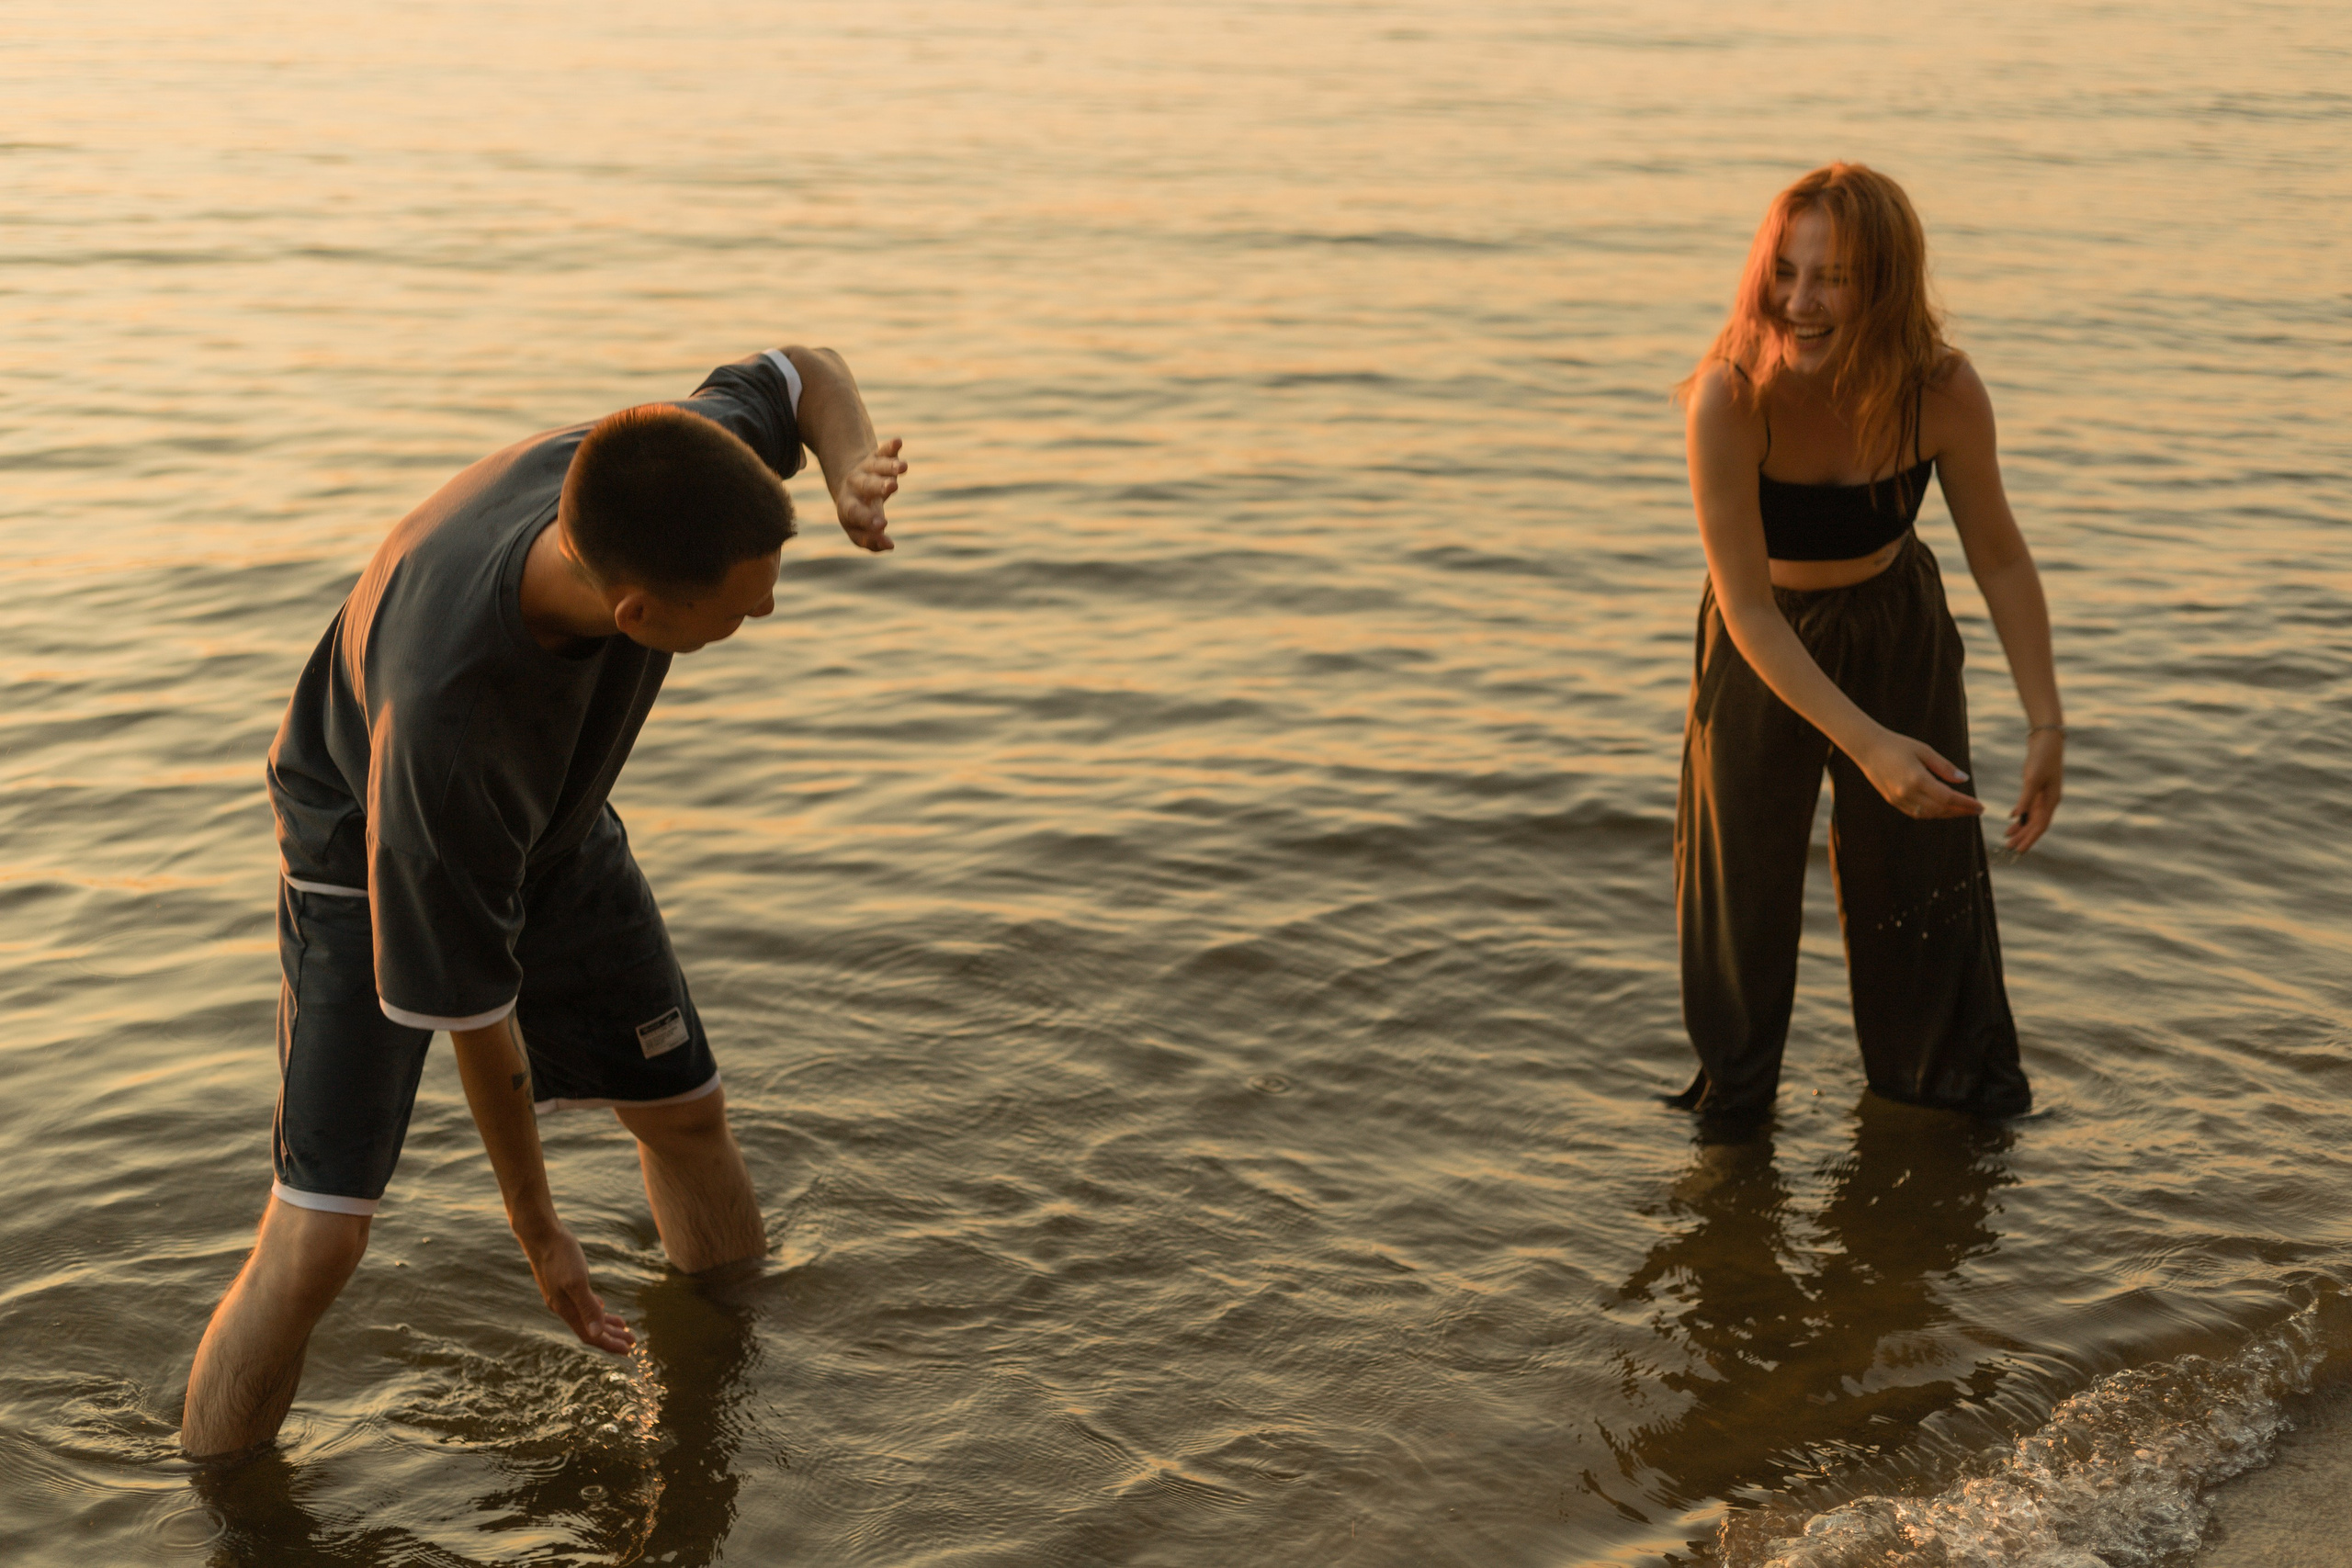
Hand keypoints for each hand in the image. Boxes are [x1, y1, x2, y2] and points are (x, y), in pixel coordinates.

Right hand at [517, 1218, 634, 1353]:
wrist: (541, 1233)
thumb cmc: (560, 1255)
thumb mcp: (577, 1281)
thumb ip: (587, 1307)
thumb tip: (596, 1335)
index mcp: (566, 1310)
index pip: (590, 1336)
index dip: (609, 1344)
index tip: (628, 1351)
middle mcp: (563, 1307)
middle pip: (590, 1330)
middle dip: (612, 1337)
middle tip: (632, 1342)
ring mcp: (562, 1296)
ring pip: (587, 1316)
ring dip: (605, 1324)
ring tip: (624, 1328)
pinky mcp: (563, 1284)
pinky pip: (582, 1303)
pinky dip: (595, 1308)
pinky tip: (601, 1306)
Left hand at [831, 436, 905, 552]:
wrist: (849, 483)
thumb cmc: (858, 512)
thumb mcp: (858, 528)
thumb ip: (871, 541)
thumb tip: (889, 546)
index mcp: (848, 505)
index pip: (855, 513)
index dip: (867, 519)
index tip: (883, 526)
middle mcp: (855, 485)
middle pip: (866, 485)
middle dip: (878, 486)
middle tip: (892, 487)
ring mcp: (866, 469)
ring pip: (877, 466)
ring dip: (890, 466)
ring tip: (904, 467)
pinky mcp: (876, 456)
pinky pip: (883, 450)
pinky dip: (891, 446)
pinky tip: (899, 441)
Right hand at [1856, 729, 1984, 819]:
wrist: (1868, 748)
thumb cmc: (1898, 745)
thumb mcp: (1924, 750)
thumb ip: (1945, 767)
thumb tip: (1964, 780)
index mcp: (1917, 779)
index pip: (1948, 797)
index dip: (1966, 804)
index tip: (1980, 806)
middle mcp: (1907, 793)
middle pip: (1940, 809)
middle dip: (1960, 811)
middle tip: (1976, 810)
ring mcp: (1898, 799)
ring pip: (1929, 814)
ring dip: (1947, 813)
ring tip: (1962, 810)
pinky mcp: (1893, 801)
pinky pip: (1917, 813)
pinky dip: (1932, 813)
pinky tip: (1942, 808)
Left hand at [2006, 726, 2064, 852]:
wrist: (2047, 739)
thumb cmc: (2042, 757)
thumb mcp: (2033, 778)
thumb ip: (2026, 798)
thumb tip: (2019, 817)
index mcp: (2052, 800)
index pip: (2040, 826)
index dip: (2030, 839)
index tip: (2019, 850)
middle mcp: (2049, 800)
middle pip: (2036, 824)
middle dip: (2023, 837)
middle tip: (2008, 848)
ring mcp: (2044, 794)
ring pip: (2032, 817)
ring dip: (2021, 828)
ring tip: (2007, 837)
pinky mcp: (2037, 787)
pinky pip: (2029, 806)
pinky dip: (2021, 814)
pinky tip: (2012, 819)